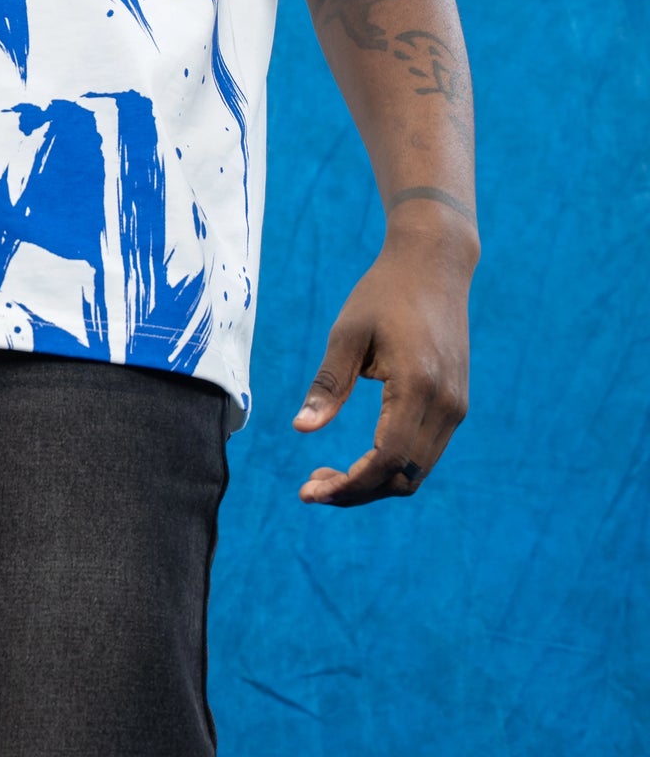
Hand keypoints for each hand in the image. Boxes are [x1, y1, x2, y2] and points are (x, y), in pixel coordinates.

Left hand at [292, 220, 473, 506]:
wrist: (435, 264)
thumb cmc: (383, 292)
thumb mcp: (347, 333)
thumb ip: (328, 385)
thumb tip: (300, 429)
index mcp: (418, 386)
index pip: (385, 459)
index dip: (348, 485)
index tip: (308, 492)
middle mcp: (446, 405)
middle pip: (403, 477)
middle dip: (357, 491)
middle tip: (311, 485)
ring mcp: (456, 407)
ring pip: (417, 471)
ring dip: (375, 483)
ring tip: (328, 474)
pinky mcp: (456, 404)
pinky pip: (426, 452)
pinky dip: (393, 466)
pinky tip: (359, 457)